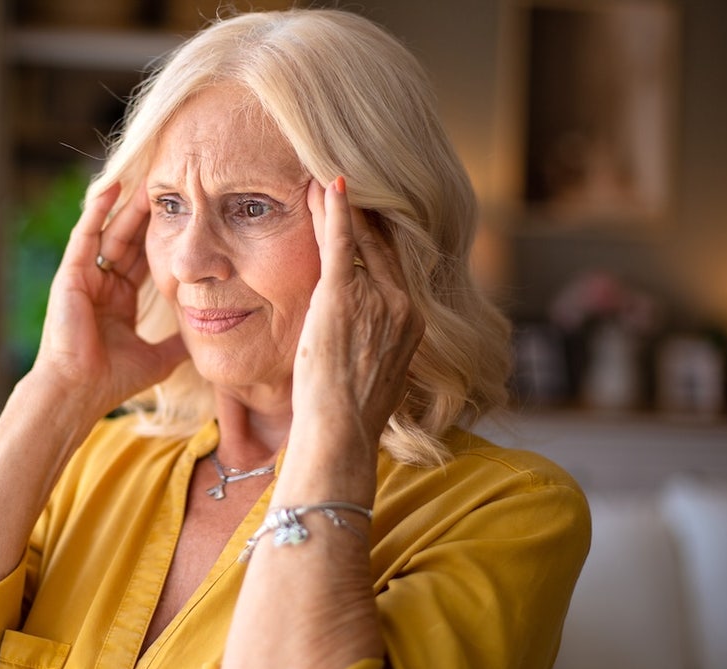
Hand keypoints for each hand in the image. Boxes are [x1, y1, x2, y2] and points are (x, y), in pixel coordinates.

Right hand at [31, 183, 187, 415]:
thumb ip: (178, 343)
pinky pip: (85, 234)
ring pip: (110, 231)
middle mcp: (102, 284)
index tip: (185, 216)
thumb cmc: (112, 380)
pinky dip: (96, 210)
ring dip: (126, 205)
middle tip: (170, 186)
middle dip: (148, 214)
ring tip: (146, 179)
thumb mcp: (158, 357)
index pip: (145, 259)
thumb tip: (208, 338)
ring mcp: (85, 277)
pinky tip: (111, 186)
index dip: (163, 237)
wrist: (79, 392)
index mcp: (120, 300)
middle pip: (129, 240)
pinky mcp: (70, 274)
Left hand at [293, 177, 422, 455]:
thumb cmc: (348, 413)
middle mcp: (401, 304)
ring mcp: (376, 300)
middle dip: (360, 213)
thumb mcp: (376, 371)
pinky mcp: (343, 298)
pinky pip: (341, 245)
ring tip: (316, 181)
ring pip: (355, 243)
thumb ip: (377, 342)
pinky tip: (327, 186)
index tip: (364, 212)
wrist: (341, 430)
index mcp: (411, 321)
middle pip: (380, 246)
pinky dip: (335, 213)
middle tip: (339, 179)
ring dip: (334, 210)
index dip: (375, 235)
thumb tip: (365, 337)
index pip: (392, 266)